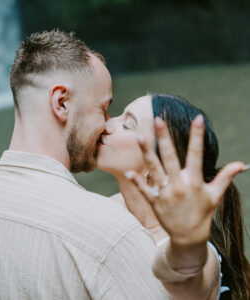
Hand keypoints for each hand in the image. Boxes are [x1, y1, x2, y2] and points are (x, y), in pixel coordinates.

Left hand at [125, 115, 244, 247]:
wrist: (189, 237)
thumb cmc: (202, 213)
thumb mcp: (215, 195)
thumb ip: (225, 177)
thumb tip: (241, 164)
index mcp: (195, 181)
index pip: (197, 155)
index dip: (197, 136)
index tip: (197, 119)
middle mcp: (179, 185)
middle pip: (170, 158)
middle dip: (164, 138)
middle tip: (158, 120)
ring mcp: (166, 194)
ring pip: (155, 170)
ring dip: (147, 154)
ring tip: (140, 137)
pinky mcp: (155, 203)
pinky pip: (144, 190)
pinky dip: (137, 181)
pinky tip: (128, 172)